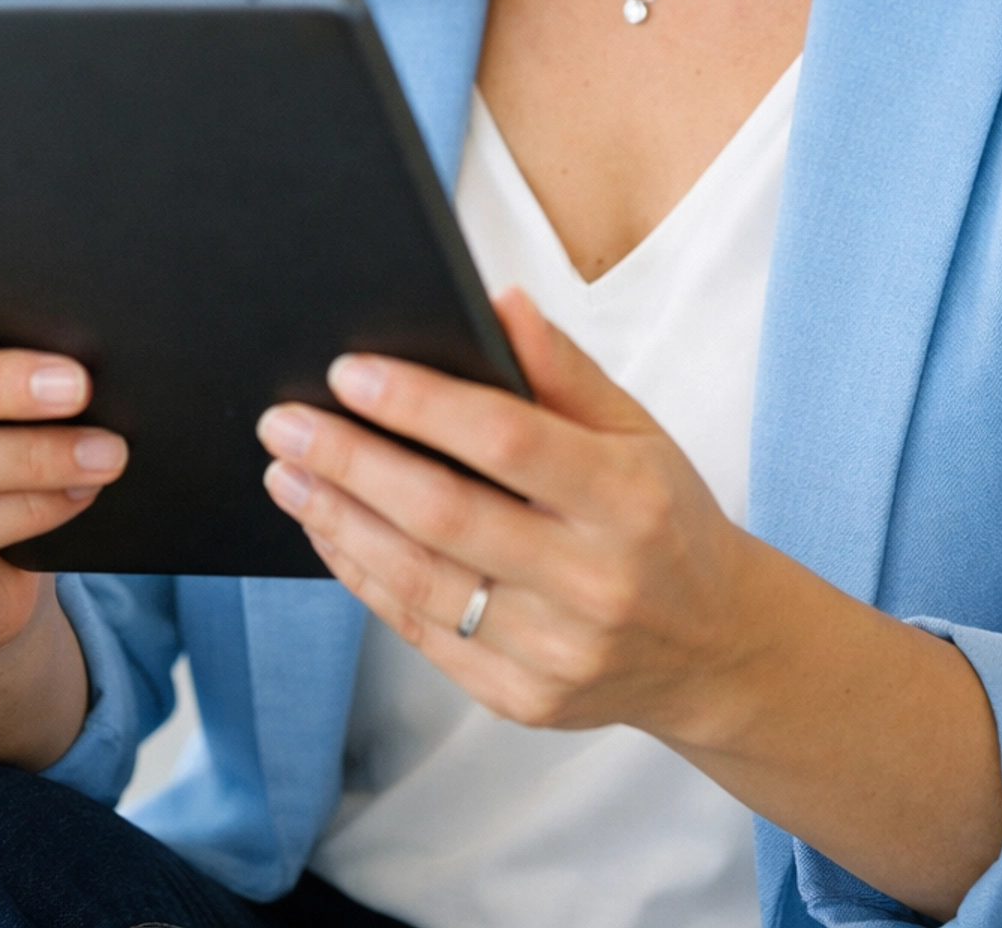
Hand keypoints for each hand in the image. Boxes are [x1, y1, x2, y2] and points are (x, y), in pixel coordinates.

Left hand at [255, 287, 743, 744]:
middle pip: (445, 516)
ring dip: (338, 521)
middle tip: (284, 421)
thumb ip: (566, 369)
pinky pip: (423, 634)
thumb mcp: (640, 430)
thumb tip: (498, 301)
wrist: (717, 648)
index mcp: (628, 498)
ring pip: (420, 582)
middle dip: (351, 462)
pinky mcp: (524, 700)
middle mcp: (594, 581)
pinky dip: (364, 577)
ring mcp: (557, 652)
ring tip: (287, 473)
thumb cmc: (665, 518)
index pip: (507, 441)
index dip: (421, 404)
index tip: (348, 370)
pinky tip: (330, 531)